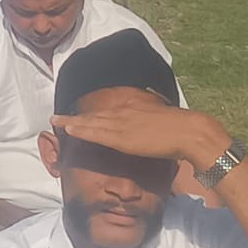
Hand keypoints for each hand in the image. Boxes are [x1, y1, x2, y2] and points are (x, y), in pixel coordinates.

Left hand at [54, 102, 229, 171]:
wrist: (191, 132)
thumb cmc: (184, 130)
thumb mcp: (163, 124)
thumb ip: (152, 126)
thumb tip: (152, 132)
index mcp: (135, 110)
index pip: (108, 113)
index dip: (91, 115)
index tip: (78, 116)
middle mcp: (125, 113)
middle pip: (94, 115)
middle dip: (75, 117)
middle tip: (56, 116)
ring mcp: (122, 124)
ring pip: (91, 122)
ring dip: (72, 122)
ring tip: (56, 121)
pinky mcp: (122, 136)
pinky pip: (96, 133)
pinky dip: (81, 130)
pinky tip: (69, 129)